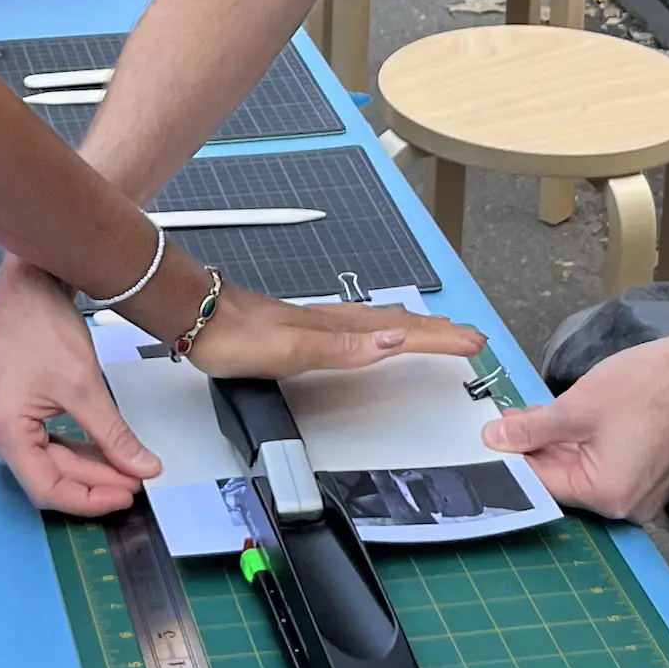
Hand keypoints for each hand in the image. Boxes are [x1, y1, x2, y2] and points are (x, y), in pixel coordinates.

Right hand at [0, 261, 161, 515]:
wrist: (28, 286)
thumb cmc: (41, 324)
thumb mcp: (85, 385)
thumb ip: (113, 435)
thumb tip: (142, 467)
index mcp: (2, 432)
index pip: (48, 488)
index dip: (91, 498)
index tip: (128, 494)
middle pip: (51, 476)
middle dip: (98, 480)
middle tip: (139, 478)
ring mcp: (0, 427)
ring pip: (51, 464)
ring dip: (91, 468)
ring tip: (129, 468)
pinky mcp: (12, 417)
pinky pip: (46, 445)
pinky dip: (78, 450)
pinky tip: (107, 453)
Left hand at [184, 284, 485, 378]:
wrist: (196, 317)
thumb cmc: (235, 336)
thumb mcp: (295, 349)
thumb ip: (346, 348)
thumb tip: (396, 341)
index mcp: (338, 327)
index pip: (403, 333)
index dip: (440, 339)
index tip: (472, 343)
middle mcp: (332, 321)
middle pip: (399, 325)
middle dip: (438, 331)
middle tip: (470, 337)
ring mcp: (318, 323)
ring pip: (380, 324)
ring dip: (414, 329)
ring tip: (437, 332)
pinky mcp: (301, 328)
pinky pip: (357, 327)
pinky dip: (381, 330)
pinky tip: (374, 334)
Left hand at [483, 335, 668, 521]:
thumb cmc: (650, 385)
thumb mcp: (576, 407)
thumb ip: (532, 430)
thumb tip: (497, 440)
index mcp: (608, 495)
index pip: (545, 484)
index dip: (514, 460)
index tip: (491, 443)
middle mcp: (627, 506)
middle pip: (563, 480)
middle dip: (535, 449)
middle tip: (507, 423)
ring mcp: (642, 493)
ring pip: (582, 471)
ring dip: (556, 445)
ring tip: (533, 415)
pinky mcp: (649, 475)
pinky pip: (604, 465)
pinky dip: (583, 445)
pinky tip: (564, 421)